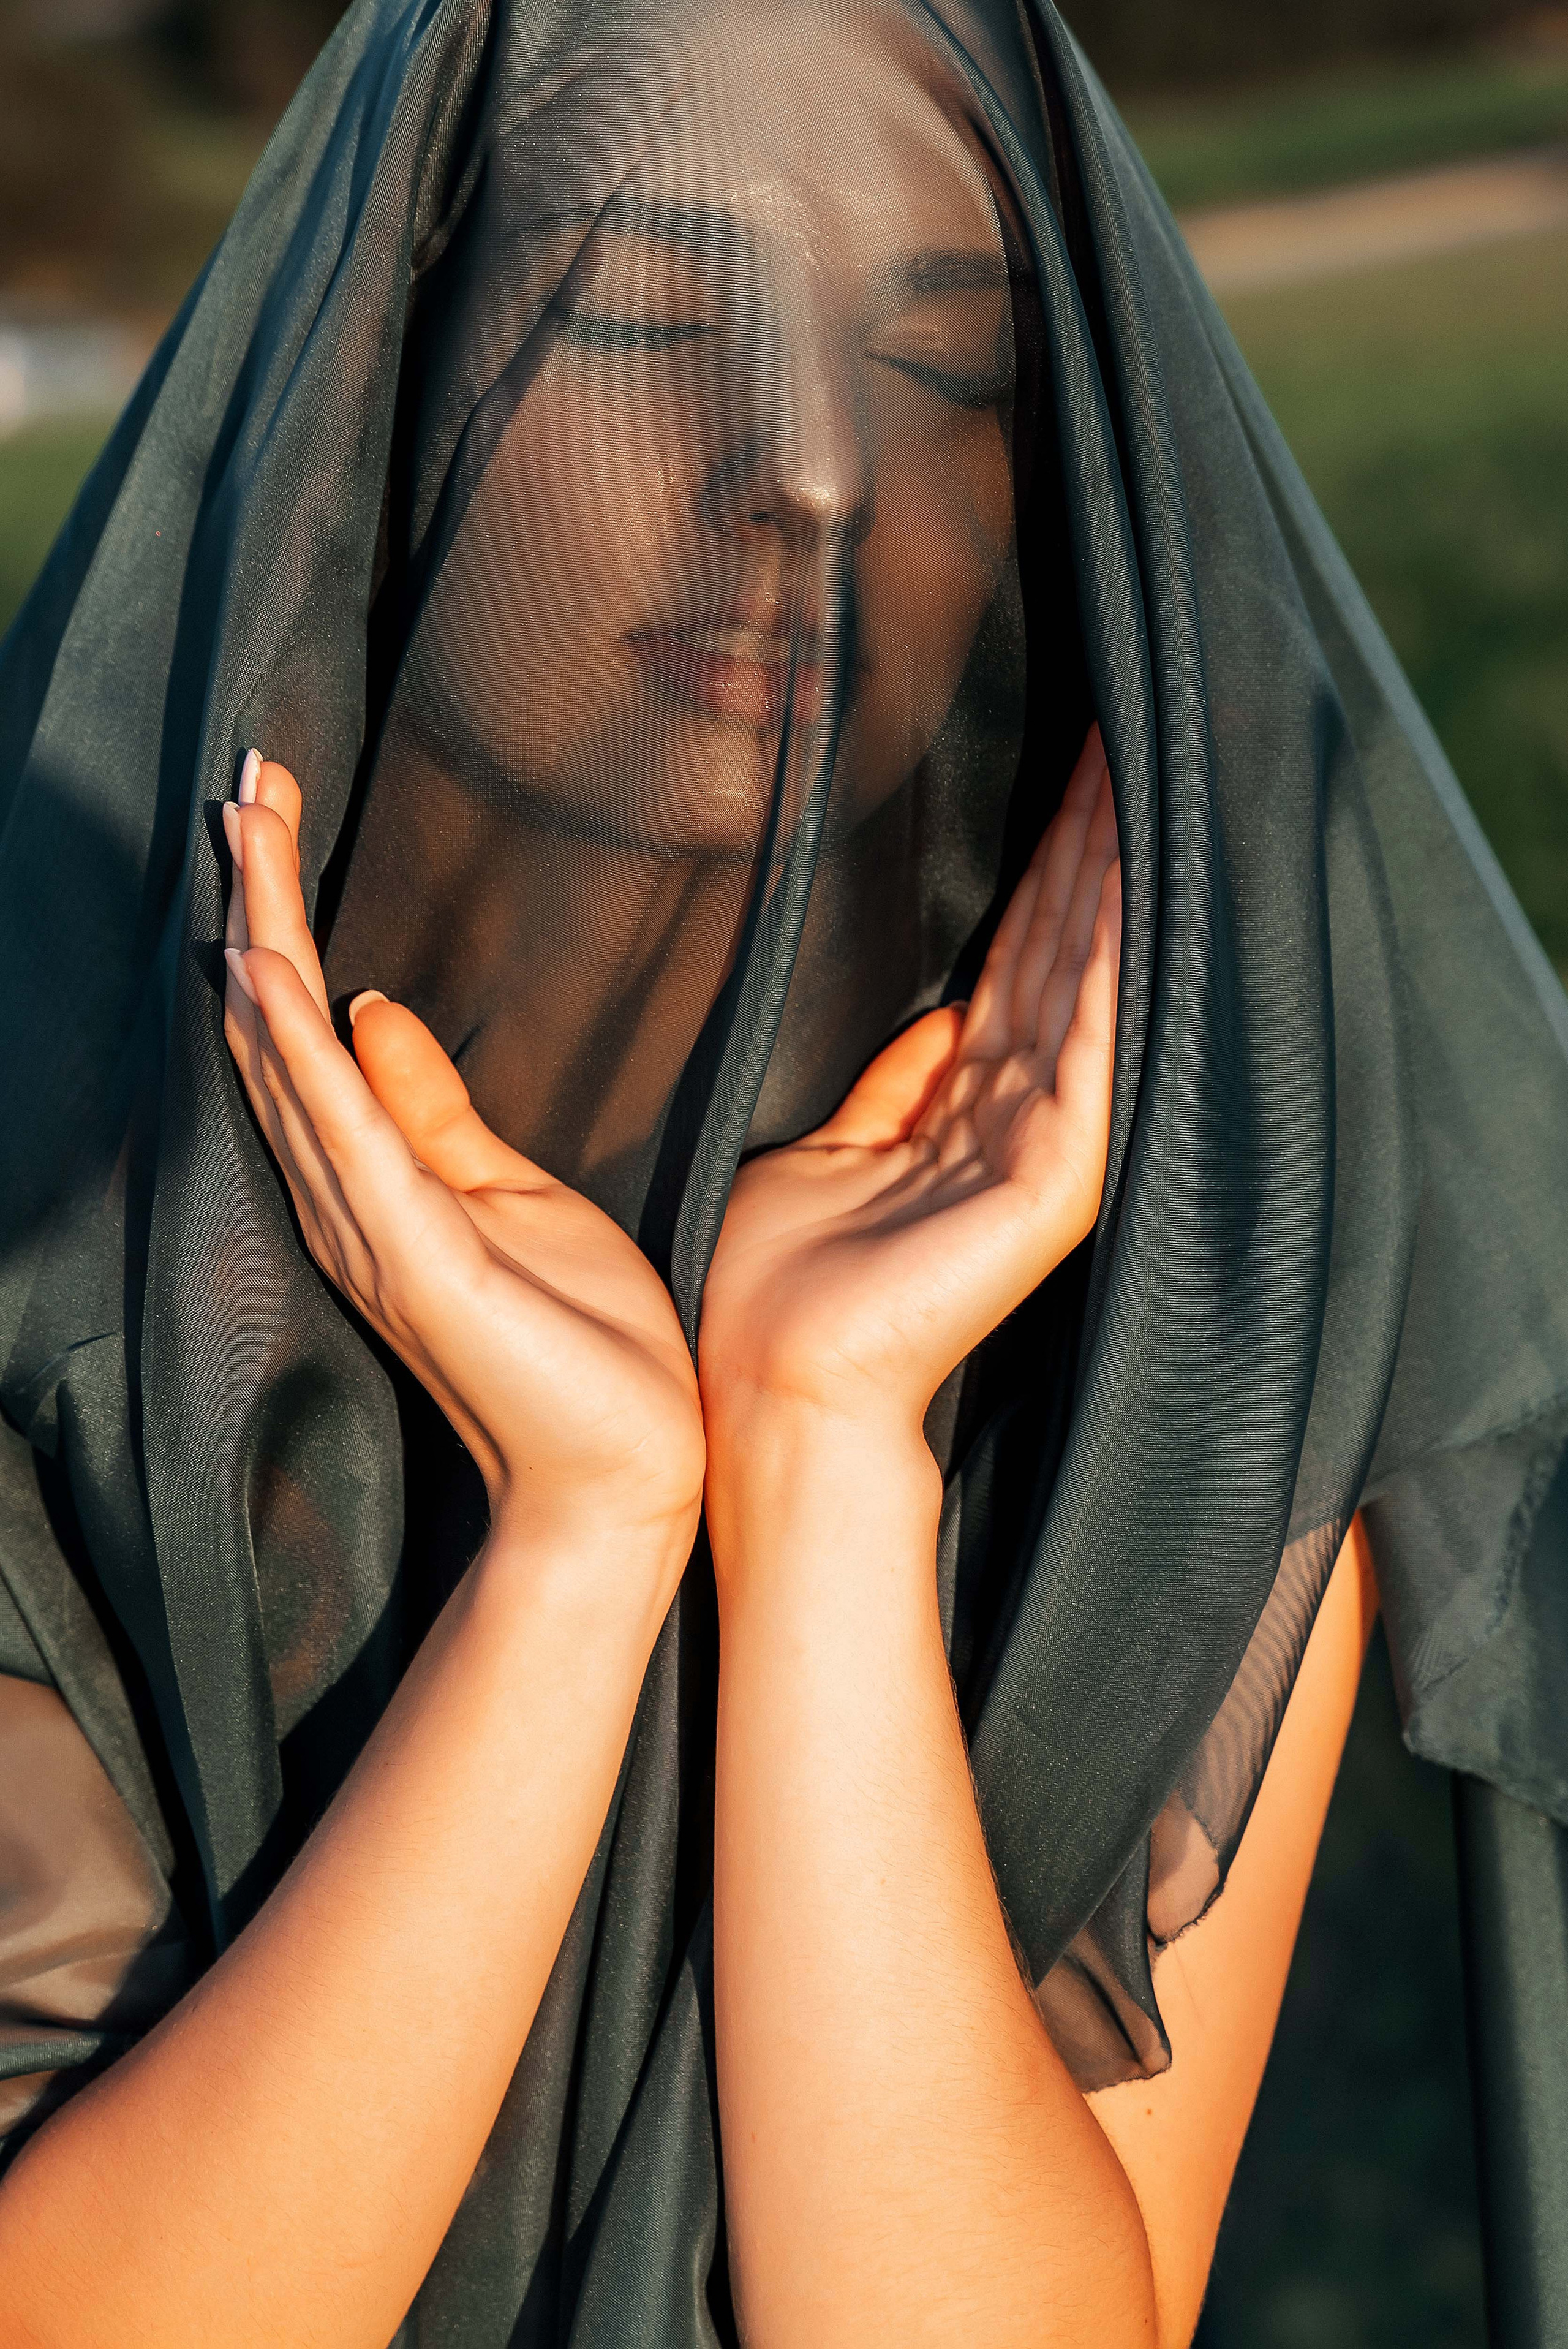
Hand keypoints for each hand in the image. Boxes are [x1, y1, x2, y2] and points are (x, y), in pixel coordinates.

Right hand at [221, 755, 703, 1573]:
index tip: (272, 812)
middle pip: (279, 1026)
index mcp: (375, 1181)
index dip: (285, 917)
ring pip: (293, 1061)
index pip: (309, 1027)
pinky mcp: (419, 1259)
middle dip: (261, 900)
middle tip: (243, 782)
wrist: (619, 1473)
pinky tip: (269, 975)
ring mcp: (374, 1230)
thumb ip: (434, 1108)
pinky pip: (344, 1138)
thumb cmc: (580, 1344)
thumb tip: (373, 1008)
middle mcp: (349, 1199)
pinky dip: (299, 1055)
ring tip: (244, 837)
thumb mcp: (512, 1194)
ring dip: (266, 944)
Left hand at [699, 724, 1119, 1453]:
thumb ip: (891, 1088)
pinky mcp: (1051, 1183)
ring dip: (1109, 877)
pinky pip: (1091, 1053)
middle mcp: (1016, 1120)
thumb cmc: (775, 1285)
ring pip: (1086, 984)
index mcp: (964, 1111)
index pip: (1021, 964)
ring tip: (1134, 772)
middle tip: (1123, 730)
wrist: (771, 1384)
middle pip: (1065, 954)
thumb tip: (940, 1021)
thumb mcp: (827, 1150)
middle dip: (1089, 844)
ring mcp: (1043, 1151)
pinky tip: (1128, 886)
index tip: (1070, 774)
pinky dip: (1110, 970)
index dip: (1045, 871)